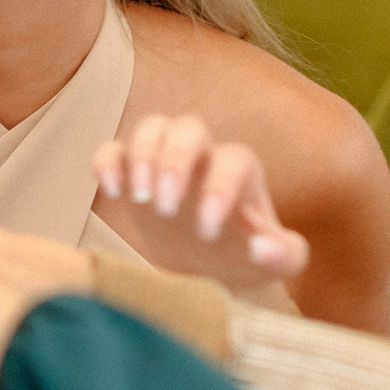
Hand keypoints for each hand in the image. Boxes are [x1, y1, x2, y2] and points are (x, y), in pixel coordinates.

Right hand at [93, 114, 307, 289]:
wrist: (210, 262)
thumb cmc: (246, 257)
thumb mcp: (275, 263)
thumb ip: (284, 256)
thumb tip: (263, 248)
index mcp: (241, 171)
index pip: (232, 161)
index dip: (219, 190)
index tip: (207, 233)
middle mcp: (203, 155)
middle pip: (189, 128)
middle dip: (174, 163)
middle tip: (166, 209)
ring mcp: (164, 159)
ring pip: (152, 127)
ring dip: (141, 156)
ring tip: (140, 199)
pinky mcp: (133, 173)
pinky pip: (113, 148)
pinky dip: (106, 162)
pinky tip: (112, 192)